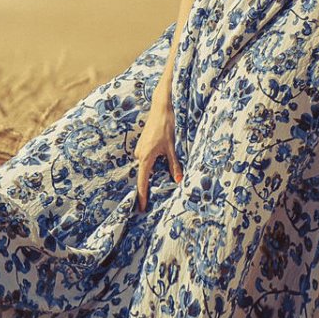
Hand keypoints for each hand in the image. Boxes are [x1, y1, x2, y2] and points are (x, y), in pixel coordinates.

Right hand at [134, 96, 184, 211]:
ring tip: (155, 185)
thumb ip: (174, 165)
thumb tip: (179, 180)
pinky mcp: (143, 145)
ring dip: (152, 175)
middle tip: (148, 204)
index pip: (143, 181)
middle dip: (147, 188)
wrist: (160, 109)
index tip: (141, 208)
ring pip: (146, 168)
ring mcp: (140, 150)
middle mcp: (140, 155)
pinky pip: (146, 161)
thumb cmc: (165, 127)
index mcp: (145, 158)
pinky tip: (159, 167)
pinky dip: (152, 166)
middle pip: (144, 176)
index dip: (142, 196)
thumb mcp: (172, 148)